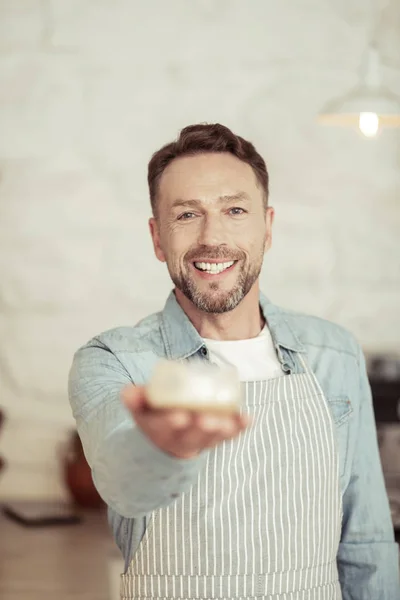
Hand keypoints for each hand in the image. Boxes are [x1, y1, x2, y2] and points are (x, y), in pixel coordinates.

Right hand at [121, 385, 249, 458]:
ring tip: (230, 422)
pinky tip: (248, 418)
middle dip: (201, 428)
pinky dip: (239, 428)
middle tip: (208, 420)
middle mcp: (181, 439)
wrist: (166, 438)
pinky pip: (229, 435)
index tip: (178, 416)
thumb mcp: (140, 409)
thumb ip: (135, 399)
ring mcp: (200, 440)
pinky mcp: (216, 438)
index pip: (164, 428)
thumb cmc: (154, 416)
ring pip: (212, 439)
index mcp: (160, 430)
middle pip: (192, 436)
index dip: (171, 423)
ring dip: (223, 431)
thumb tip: (127, 392)